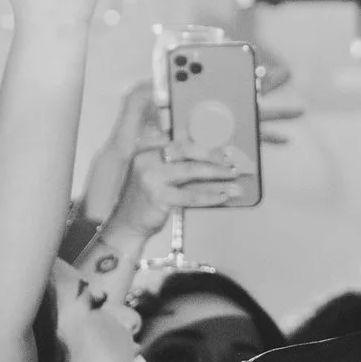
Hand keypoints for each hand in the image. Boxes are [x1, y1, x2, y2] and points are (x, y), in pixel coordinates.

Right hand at [100, 92, 240, 243]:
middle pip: (185, 149)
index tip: (220, 145)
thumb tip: (209, 154)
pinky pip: (191, 195)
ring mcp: (151, 178)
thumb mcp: (153, 171)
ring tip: (233, 176)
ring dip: (217, 173)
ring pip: (191, 171)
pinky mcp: (159, 197)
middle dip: (212, 153)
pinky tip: (224, 195)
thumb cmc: (146, 196)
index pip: (177, 138)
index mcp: (145, 147)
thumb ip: (173, 160)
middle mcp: (146, 159)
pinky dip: (210, 195)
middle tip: (230, 159)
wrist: (127, 223)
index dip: (201, 140)